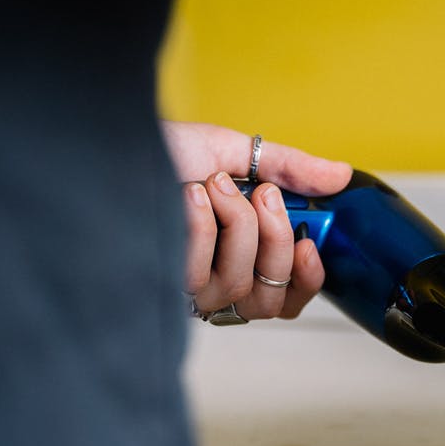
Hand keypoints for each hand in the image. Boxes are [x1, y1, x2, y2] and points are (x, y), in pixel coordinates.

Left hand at [160, 121, 352, 319]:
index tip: (309, 242)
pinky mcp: (162, 287)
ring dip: (237, 224)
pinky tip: (185, 198)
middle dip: (276, 240)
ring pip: (240, 282)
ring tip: (214, 185)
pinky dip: (203, 223)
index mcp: (241, 257)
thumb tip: (340, 175)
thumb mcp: (236, 151)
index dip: (309, 279)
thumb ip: (290, 168)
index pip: (288, 299)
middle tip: (264, 193)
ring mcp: (186, 291)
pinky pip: (204, 268)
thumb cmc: (160, 152)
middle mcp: (215, 283)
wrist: (104, 146)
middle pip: (271, 298)